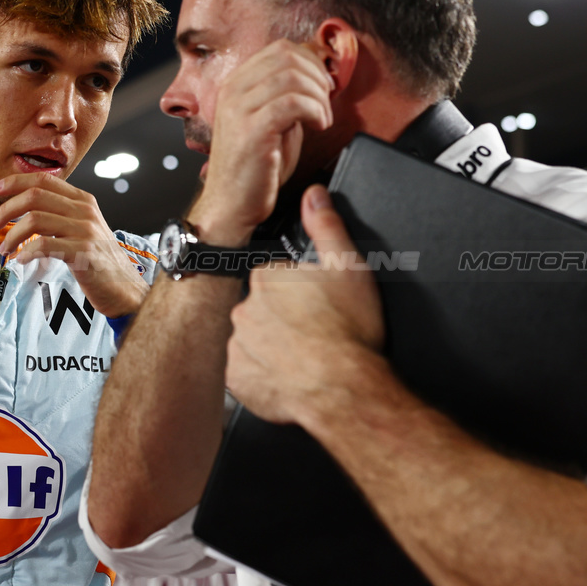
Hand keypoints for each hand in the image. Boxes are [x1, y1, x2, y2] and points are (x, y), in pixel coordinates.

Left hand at [0, 173, 148, 317]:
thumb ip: (61, 213)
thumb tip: (25, 207)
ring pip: (35, 219)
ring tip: (5, 249)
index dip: (16, 181)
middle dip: (6, 209)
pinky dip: (26, 252)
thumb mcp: (84, 227)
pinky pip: (45, 245)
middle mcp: (85, 211)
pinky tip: (21, 259)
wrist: (124, 287)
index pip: (44, 180)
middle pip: (35, 196)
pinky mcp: (83, 253)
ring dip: (12, 235)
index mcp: (83, 200)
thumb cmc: (99, 260)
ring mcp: (85, 231)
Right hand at [190, 40, 333, 245]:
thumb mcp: (271, 120)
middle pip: (288, 57)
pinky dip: (315, 111)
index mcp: (236, 83)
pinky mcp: (251, 130)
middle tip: (325, 103)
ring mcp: (239, 109)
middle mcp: (233, 90)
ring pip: (293, 77)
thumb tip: (317, 75)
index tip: (324, 85)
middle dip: (318, 77)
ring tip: (322, 119)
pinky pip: (293, 103)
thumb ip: (286, 95)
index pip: (280, 49)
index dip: (311, 62)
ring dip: (319, 97)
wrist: (231, 204)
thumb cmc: (254, 167)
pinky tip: (318, 126)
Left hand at [225, 185, 385, 425]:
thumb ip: (326, 226)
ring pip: (252, 340)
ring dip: (271, 346)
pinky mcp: (237, 380)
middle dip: (282, 318)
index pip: (273, 276)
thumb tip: (314, 195)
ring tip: (304, 356)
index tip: (313, 304)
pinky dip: (262, 375)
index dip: (296, 291)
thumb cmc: (349, 335)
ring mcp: (238, 346)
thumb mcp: (348, 267)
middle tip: (312, 331)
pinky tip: (290, 376)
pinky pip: (246, 373)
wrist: (346, 390)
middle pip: (260, 308)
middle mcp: (245, 309)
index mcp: (268, 279)